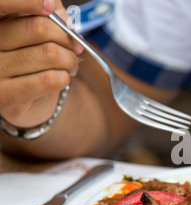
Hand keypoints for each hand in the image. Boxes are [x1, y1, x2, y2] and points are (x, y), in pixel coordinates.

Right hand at [0, 0, 83, 127]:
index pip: (6, 3)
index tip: (51, 11)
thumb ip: (49, 14)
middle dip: (67, 39)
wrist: (25, 99)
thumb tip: (60, 15)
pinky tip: (63, 78)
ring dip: (71, 61)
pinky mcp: (7, 95)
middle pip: (39, 28)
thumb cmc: (33, 59)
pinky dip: (64, 77)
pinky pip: (48, 79)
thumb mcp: (38, 30)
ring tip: (71, 66)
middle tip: (74, 49)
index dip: (33, 2)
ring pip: (50, 54)